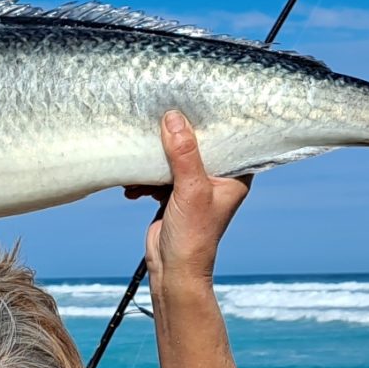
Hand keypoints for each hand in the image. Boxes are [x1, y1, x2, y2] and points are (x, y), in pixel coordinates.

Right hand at [124, 111, 249, 294]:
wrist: (172, 269)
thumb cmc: (193, 236)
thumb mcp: (190, 190)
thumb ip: (184, 154)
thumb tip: (173, 117)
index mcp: (235, 174)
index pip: (228, 136)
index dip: (213, 118)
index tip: (196, 97)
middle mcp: (217, 177)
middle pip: (197, 143)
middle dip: (176, 134)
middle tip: (159, 116)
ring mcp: (194, 185)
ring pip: (174, 157)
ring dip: (154, 159)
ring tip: (140, 162)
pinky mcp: (173, 193)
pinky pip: (159, 174)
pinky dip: (145, 178)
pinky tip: (133, 189)